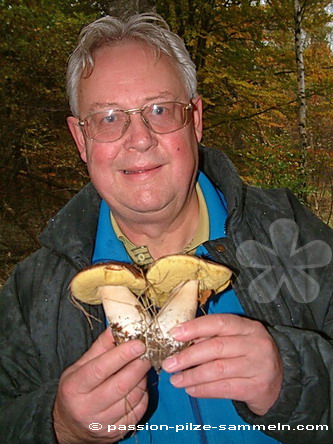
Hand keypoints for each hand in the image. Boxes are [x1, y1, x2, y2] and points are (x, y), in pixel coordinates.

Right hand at [53, 328, 150, 442]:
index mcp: (74, 387)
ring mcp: (102, 424)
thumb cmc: (76, 390)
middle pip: (120, 385)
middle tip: (146, 353)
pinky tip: (139, 385)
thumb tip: (117, 326)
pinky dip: (143, 395)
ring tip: (141, 367)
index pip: (101, 369)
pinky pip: (138, 411)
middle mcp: (86, 408)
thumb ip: (100, 347)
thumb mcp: (80, 366)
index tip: (139, 343)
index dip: (122, 355)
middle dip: (138, 366)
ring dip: (142, 379)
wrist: (68, 426)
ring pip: (132, 398)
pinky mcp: (116, 433)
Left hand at [162, 314, 282, 415]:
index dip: (195, 327)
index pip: (219, 322)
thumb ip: (214, 338)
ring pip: (218, 370)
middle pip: (216, 347)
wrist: (281, 380)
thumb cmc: (250, 356)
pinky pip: (224, 388)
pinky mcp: (257, 388)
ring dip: (192, 376)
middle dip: (188, 356)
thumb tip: (181, 341)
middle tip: (169, 364)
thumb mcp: (238, 340)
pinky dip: (204, 390)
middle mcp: (255, 344)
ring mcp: (258, 366)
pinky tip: (191, 390)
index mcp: (248, 326)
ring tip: (175, 380)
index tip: (174, 334)